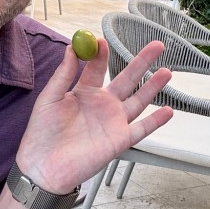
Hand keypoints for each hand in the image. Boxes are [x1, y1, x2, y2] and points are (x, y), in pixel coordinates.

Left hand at [14, 40, 172, 193]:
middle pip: (127, 79)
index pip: (98, 67)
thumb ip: (63, 74)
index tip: (102, 40)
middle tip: (156, 45)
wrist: (43, 167)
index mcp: (84, 92)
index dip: (101, 53)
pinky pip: (141, 129)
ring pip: (139, 100)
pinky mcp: (119, 140)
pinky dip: (156, 121)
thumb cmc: (41, 134)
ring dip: (153, 86)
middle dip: (142, 62)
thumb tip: (72, 48)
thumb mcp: (49, 99)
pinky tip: (168, 110)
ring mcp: (113, 122)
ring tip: (167, 71)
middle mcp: (102, 104)